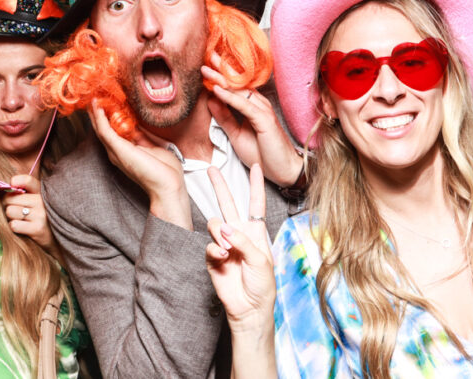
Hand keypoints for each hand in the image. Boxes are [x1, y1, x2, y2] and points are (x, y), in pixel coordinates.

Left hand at [3, 175, 57, 256]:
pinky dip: (15, 227)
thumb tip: (6, 188)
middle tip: (15, 210)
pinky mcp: (37, 229)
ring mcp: (40, 214)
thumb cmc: (46, 221)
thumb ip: (27, 193)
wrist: (61, 242)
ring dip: (11, 218)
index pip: (26, 180)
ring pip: (10, 211)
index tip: (11, 187)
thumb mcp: (41, 203)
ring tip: (20, 220)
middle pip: (10, 198)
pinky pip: (14, 225)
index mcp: (43, 192)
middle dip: (7, 205)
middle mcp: (42, 201)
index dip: (14, 182)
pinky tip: (23, 229)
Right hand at [89, 103, 191, 228]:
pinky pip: (104, 130)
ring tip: (93, 96)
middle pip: (102, 129)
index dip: (108, 116)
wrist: (168, 185)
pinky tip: (96, 105)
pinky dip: (99, 117)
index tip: (108, 100)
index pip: (112, 131)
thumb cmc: (164, 171)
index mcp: (125, 152)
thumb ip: (144, 136)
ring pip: (100, 128)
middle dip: (98, 112)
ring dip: (95, 112)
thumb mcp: (154, 147)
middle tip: (95, 95)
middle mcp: (117, 152)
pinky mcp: (118, 149)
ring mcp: (116, 151)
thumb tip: (139, 124)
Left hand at [202, 53, 303, 186]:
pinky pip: (244, 105)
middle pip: (237, 83)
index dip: (220, 75)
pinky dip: (230, 97)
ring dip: (221, 79)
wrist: (282, 171)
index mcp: (253, 106)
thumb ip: (224, 117)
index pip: (234, 86)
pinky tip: (217, 90)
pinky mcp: (265, 120)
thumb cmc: (263, 153)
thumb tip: (210, 99)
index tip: (205, 64)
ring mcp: (263, 110)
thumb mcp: (236, 134)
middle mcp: (259, 104)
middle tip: (206, 54)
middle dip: (220, 69)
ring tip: (206, 69)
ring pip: (239, 91)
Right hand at [205, 164, 275, 333]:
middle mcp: (238, 233)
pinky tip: (222, 257)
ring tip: (228, 249)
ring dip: (220, 233)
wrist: (250, 307)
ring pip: (214, 223)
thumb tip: (223, 227)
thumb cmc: (262, 284)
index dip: (255, 185)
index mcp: (255, 232)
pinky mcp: (212, 256)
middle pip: (228, 204)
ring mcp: (224, 244)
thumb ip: (243, 240)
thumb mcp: (261, 260)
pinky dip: (215, 249)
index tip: (255, 166)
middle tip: (210, 169)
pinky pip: (209, 244)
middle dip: (220, 186)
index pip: (255, 203)